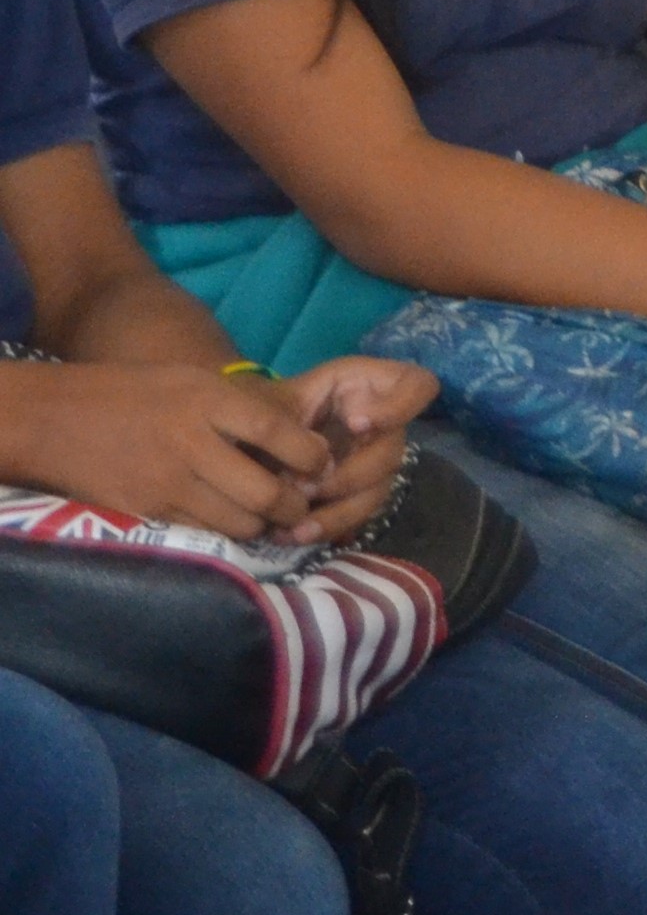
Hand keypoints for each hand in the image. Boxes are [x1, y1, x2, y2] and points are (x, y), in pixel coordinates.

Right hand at [0, 362, 339, 541]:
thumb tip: (301, 438)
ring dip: (263, 525)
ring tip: (270, 518)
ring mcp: (167, 482)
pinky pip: (204, 532)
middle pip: (267, 492)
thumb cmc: (133, 394)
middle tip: (303, 505)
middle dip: (295, 506)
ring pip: (240, 522)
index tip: (323, 465)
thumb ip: (241, 408)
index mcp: (207, 401)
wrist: (55, 418)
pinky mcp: (147, 511)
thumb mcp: (190, 381)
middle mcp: (191, 443)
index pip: (280, 432)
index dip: (312, 456)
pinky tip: (231, 522)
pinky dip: (226, 532)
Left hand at [276, 357, 432, 544]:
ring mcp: (373, 460)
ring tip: (296, 527)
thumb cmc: (259, 410)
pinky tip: (293, 535)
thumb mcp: (267, 404)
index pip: (417, 386)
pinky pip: (357, 515)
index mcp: (367, 386)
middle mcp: (382, 424)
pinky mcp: (358, 492)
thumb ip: (291, 422)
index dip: (400, 407)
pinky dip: (326, 528)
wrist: (243, 442)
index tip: (357, 424)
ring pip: (377, 491)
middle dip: (351, 475)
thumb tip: (323, 461)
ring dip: (338, 512)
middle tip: (306, 488)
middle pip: (393, 451)